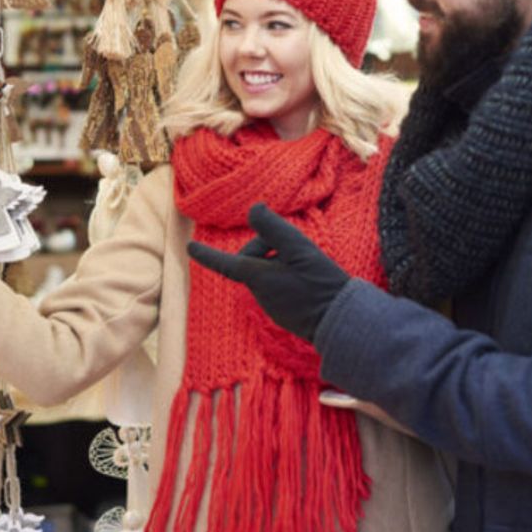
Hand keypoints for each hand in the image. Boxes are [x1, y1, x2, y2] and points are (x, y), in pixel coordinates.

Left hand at [187, 203, 349, 341]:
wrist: (341, 322)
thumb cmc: (320, 283)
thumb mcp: (298, 247)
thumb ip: (273, 227)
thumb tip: (253, 209)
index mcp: (257, 278)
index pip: (225, 262)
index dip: (206, 254)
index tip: (189, 247)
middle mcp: (260, 294)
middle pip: (254, 261)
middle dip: (269, 248)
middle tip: (298, 250)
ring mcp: (273, 307)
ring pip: (269, 274)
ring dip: (283, 263)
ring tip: (309, 268)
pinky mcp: (286, 315)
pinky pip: (280, 288)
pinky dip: (290, 278)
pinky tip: (311, 281)